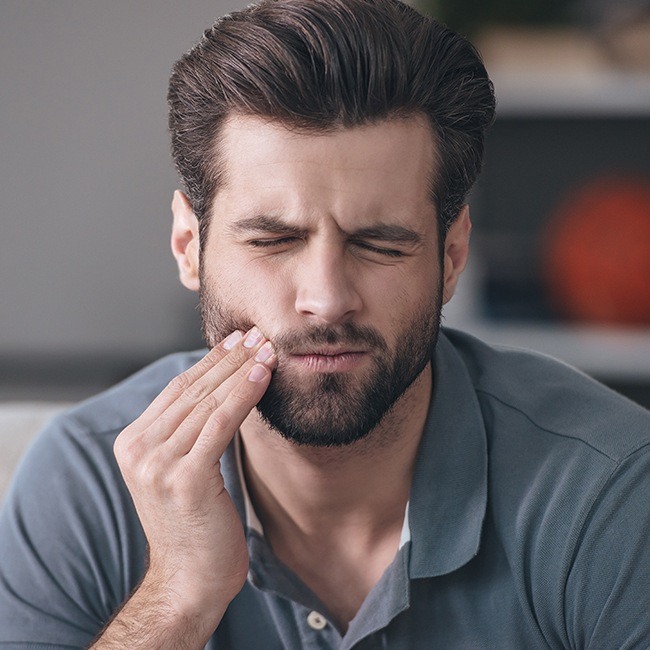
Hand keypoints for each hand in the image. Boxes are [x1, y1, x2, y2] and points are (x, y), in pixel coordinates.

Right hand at [113, 327, 275, 624]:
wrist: (189, 581)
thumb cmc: (195, 524)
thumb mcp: (183, 470)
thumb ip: (188, 432)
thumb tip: (221, 388)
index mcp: (133, 443)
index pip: (177, 389)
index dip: (210, 362)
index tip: (238, 340)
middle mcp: (139, 449)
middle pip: (192, 390)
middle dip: (230, 359)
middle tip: (258, 334)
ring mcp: (158, 464)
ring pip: (208, 402)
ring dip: (242, 370)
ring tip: (267, 349)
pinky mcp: (185, 478)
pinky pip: (220, 423)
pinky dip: (243, 395)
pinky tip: (262, 375)